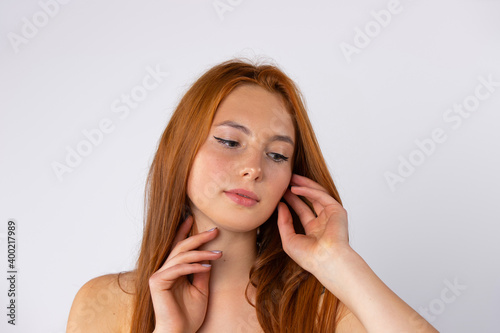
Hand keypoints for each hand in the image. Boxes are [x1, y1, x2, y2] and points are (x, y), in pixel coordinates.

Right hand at [148, 216, 222, 332]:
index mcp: (173, 270)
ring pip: (181, 255)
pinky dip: (194, 266)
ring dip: (202, 253)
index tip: (192, 218)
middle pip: (181, 247)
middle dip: (198, 237)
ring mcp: (159, 275)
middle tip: (215, 231)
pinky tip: (208, 267)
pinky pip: (178, 268)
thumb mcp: (201, 289)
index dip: (184, 231)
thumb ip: (202, 271)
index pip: (178, 246)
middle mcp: (164, 270)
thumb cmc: (189, 314)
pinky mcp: (157, 282)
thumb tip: (209, 256)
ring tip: (218, 253)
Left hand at [277, 174, 349, 274]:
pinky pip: (321, 195)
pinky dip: (308, 190)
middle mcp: (324, 222)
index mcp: (315, 231)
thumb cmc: (309, 256)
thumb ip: (283, 222)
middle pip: (310, 200)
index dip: (292, 200)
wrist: (325, 260)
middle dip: (299, 189)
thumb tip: (280, 205)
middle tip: (287, 180)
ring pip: (317, 194)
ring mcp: (331, 216)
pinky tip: (295, 188)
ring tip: (291, 178)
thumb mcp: (288, 239)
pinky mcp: (337, 210)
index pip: (302, 211)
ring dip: (304, 185)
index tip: (281, 192)